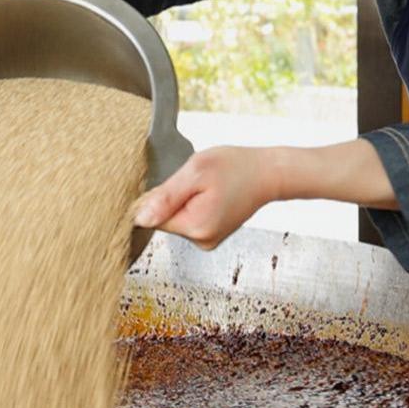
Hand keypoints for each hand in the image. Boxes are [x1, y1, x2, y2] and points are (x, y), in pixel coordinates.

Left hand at [132, 147, 283, 248]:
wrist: (268, 173)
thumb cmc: (236, 167)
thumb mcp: (196, 171)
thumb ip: (166, 197)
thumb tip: (140, 218)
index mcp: (196, 227)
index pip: (153, 219)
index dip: (156, 198)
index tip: (174, 184)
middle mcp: (201, 240)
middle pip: (165, 220)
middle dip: (172, 198)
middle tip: (195, 181)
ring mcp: (207, 240)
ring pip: (176, 219)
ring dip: (183, 200)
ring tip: (206, 186)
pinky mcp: (211, 234)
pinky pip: (189, 219)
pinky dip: (193, 205)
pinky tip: (209, 194)